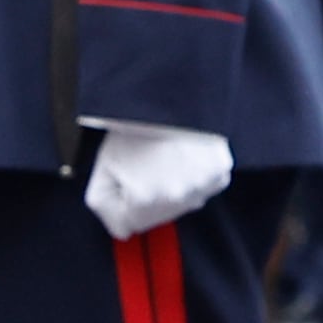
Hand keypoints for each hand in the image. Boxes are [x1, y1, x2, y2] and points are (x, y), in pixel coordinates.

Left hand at [83, 121, 233, 239]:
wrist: (171, 95)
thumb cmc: (135, 126)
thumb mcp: (105, 163)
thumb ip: (103, 200)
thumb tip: (119, 226)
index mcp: (145, 200)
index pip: (123, 226)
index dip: (115, 205)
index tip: (118, 183)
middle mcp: (178, 200)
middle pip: (151, 217)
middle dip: (142, 198)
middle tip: (140, 165)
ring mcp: (203, 189)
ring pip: (178, 203)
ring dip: (168, 189)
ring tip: (162, 158)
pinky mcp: (220, 175)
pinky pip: (200, 189)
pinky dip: (191, 177)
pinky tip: (182, 156)